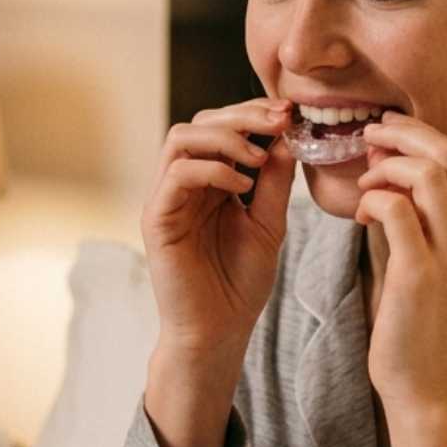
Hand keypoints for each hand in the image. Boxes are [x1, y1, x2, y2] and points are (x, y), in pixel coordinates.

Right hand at [142, 97, 296, 359]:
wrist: (218, 332)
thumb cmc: (240, 284)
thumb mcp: (268, 225)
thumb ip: (274, 184)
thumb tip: (286, 139)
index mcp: (208, 182)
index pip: (221, 128)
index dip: (253, 114)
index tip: (289, 115)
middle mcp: (183, 184)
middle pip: (200, 122)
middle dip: (242, 115)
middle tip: (280, 121)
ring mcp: (166, 199)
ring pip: (181, 138)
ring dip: (225, 137)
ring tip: (259, 157)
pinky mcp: (156, 218)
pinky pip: (177, 173)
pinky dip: (212, 169)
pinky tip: (243, 187)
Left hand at [355, 112, 446, 446]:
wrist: (430, 387)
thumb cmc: (425, 324)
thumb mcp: (437, 261)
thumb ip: (419, 213)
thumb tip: (388, 162)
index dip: (420, 136)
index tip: (387, 132)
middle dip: (404, 134)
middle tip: (370, 136)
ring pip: (427, 175)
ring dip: (386, 167)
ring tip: (364, 183)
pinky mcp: (422, 273)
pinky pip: (396, 209)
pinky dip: (372, 199)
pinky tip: (359, 214)